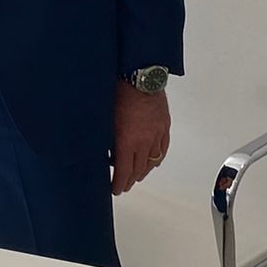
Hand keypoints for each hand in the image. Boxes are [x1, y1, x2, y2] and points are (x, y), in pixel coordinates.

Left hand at [111, 81, 171, 195]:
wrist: (140, 77)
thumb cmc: (120, 91)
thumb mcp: (106, 118)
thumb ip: (106, 138)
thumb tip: (102, 151)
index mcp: (127, 141)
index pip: (124, 171)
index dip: (119, 184)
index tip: (115, 190)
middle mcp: (144, 141)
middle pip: (139, 170)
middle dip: (129, 181)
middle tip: (123, 186)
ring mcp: (157, 135)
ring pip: (152, 162)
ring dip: (143, 172)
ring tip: (135, 176)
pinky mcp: (164, 127)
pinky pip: (162, 149)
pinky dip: (156, 159)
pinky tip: (152, 162)